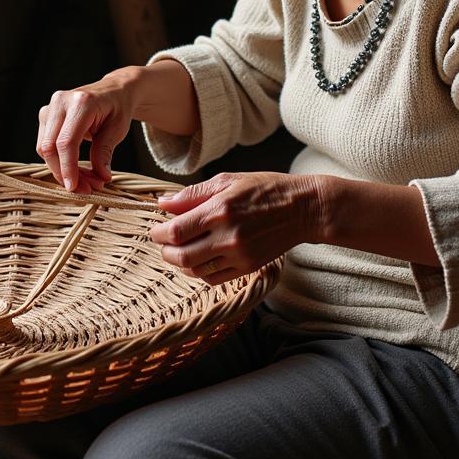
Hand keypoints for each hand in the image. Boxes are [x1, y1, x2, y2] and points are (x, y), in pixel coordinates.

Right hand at [37, 71, 136, 193]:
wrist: (113, 90)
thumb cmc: (117, 108)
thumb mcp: (118, 129)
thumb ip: (105, 152)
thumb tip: (101, 177)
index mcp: (81, 103)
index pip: (66, 142)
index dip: (68, 168)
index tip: (75, 188)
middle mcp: (61, 102)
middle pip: (50, 147)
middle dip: (64, 173)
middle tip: (86, 189)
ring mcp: (50, 107)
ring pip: (44, 148)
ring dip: (61, 169)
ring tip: (86, 180)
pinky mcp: (46, 115)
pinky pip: (46, 144)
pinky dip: (58, 161)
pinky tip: (76, 169)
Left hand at [149, 171, 314, 285]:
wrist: (302, 209)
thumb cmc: (264, 189)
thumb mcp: (227, 180)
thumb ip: (193, 194)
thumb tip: (163, 204)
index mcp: (220, 210)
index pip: (177, 230)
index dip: (159, 233)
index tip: (156, 229)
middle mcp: (228, 236)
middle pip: (181, 255)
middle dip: (165, 250)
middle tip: (163, 242)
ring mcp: (238, 256)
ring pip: (195, 270)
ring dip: (180, 262)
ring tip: (178, 250)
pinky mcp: (247, 268)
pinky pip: (213, 278)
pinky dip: (198, 272)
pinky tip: (197, 259)